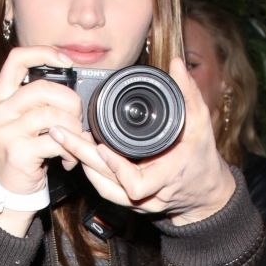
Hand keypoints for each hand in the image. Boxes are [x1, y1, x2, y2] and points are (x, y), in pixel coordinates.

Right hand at [0, 47, 82, 234]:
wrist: (10, 193)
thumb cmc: (22, 156)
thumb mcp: (22, 124)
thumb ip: (37, 103)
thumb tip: (72, 86)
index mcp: (0, 98)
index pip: (16, 59)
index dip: (43, 53)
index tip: (66, 61)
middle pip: (43, 88)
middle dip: (70, 101)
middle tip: (79, 119)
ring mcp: (6, 132)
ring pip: (51, 115)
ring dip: (73, 128)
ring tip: (76, 142)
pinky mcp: (18, 152)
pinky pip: (54, 141)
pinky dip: (69, 150)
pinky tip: (69, 159)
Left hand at [47, 57, 235, 224]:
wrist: (203, 193)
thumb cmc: (202, 159)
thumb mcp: (201, 124)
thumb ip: (189, 94)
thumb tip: (177, 64)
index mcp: (167, 177)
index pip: (137, 184)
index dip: (118, 168)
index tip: (102, 148)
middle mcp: (149, 194)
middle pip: (108, 183)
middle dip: (82, 157)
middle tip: (62, 133)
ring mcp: (137, 201)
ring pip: (102, 188)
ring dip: (81, 163)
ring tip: (64, 138)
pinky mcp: (128, 201)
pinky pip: (103, 189)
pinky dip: (89, 171)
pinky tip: (77, 151)